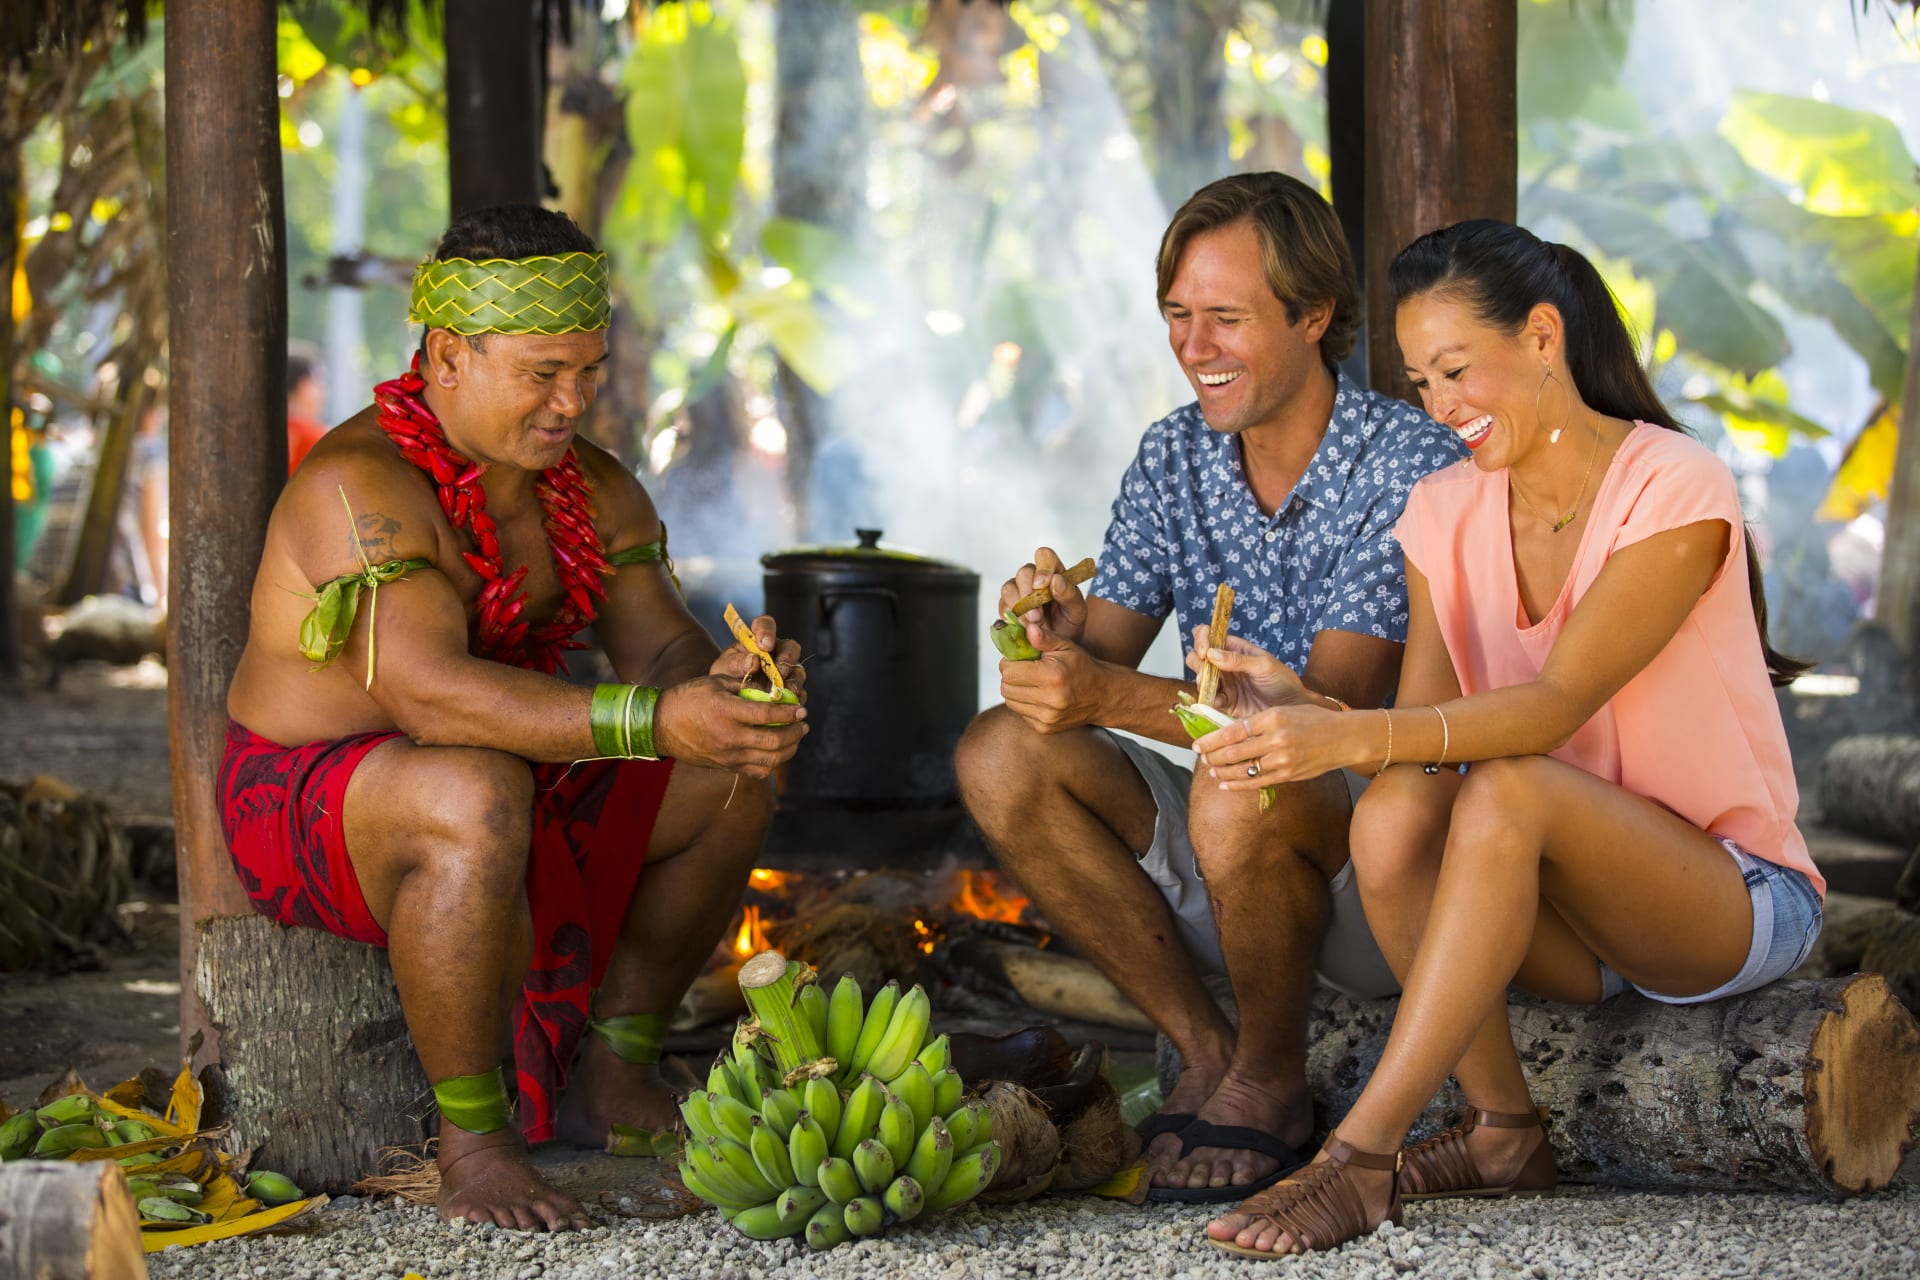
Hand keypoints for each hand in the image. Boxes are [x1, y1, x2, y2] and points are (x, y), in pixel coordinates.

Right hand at [653, 674, 807, 777]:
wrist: (661, 725)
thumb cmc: (689, 698)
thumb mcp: (716, 682)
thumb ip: (746, 686)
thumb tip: (774, 689)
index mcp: (726, 711)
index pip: (767, 714)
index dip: (789, 712)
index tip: (801, 708)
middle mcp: (729, 737)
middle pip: (774, 741)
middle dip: (795, 732)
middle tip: (803, 723)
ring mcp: (728, 755)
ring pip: (770, 759)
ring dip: (789, 748)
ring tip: (796, 736)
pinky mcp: (727, 766)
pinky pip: (757, 771)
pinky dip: (773, 763)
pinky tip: (778, 751)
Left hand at [710, 613, 806, 698]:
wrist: (727, 700)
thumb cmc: (725, 677)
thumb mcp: (724, 669)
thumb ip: (736, 663)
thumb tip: (753, 660)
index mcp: (758, 639)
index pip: (765, 625)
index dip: (767, 631)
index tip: (764, 645)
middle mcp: (776, 652)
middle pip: (790, 648)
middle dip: (787, 658)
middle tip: (780, 671)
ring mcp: (786, 671)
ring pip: (798, 671)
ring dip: (793, 681)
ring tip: (784, 691)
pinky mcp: (791, 690)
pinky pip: (799, 693)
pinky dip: (794, 699)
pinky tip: (786, 706)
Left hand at [998, 622, 1104, 733]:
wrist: (1104, 696)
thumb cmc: (1083, 668)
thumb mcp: (1066, 646)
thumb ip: (1044, 638)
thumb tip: (1027, 628)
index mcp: (1052, 676)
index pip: (1008, 672)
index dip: (1009, 662)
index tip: (1017, 658)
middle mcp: (1049, 700)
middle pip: (1006, 688)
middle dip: (1010, 676)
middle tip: (1023, 669)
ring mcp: (1046, 717)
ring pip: (1010, 701)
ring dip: (1015, 690)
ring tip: (1031, 682)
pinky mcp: (1045, 728)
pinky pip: (1020, 713)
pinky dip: (1024, 703)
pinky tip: (1038, 695)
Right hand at [999, 546, 1087, 645]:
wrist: (1060, 643)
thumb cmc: (1070, 621)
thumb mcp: (1077, 610)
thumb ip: (1070, 595)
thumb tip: (1056, 581)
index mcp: (1054, 571)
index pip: (1044, 556)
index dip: (1042, 568)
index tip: (1042, 585)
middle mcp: (1034, 576)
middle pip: (1024, 572)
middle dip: (1028, 594)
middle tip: (1037, 616)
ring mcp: (1019, 590)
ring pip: (1009, 588)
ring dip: (1019, 607)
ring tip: (1033, 623)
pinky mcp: (1008, 605)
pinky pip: (1002, 605)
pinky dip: (1011, 617)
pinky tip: (1024, 625)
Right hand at [1185, 628, 1308, 716]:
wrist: (1292, 708)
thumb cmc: (1283, 681)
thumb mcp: (1264, 665)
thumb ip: (1238, 659)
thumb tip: (1211, 653)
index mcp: (1235, 649)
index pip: (1210, 636)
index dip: (1202, 639)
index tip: (1204, 651)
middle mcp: (1225, 665)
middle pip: (1198, 657)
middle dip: (1197, 663)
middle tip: (1206, 673)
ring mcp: (1224, 683)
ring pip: (1200, 678)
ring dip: (1202, 683)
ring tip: (1213, 689)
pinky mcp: (1225, 702)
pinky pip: (1209, 699)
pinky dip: (1210, 700)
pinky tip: (1220, 703)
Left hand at [1193, 703, 1354, 787]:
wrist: (1344, 738)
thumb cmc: (1313, 720)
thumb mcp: (1284, 711)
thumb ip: (1258, 721)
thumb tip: (1228, 731)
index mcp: (1273, 717)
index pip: (1233, 730)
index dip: (1211, 739)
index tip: (1197, 743)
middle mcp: (1277, 739)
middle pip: (1234, 752)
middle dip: (1213, 756)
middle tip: (1200, 757)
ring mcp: (1283, 760)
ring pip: (1243, 769)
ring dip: (1222, 772)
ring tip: (1211, 770)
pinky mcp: (1288, 775)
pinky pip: (1257, 782)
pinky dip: (1237, 784)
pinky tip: (1225, 784)